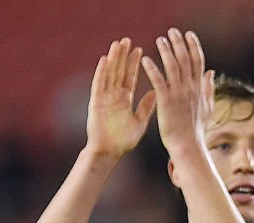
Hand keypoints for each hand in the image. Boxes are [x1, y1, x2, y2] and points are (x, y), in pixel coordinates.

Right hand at [86, 38, 156, 158]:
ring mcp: (104, 97)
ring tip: (116, 44)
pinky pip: (98, 84)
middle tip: (127, 40)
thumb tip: (157, 92)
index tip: (140, 49)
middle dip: (123, 56)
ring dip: (112, 59)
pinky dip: (101, 72)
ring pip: (108, 74)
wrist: (109, 151)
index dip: (134, 63)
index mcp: (125, 99)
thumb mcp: (140, 121)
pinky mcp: (96, 102)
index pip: (130, 77)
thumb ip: (146, 107)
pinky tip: (104, 60)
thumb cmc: (124, 140)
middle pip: (119, 71)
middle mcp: (114, 95)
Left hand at [141, 28, 213, 156]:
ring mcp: (178, 95)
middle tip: (172, 31)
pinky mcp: (166, 102)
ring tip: (159, 40)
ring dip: (166, 51)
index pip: (198, 62)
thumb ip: (208, 88)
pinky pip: (158, 81)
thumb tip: (211, 72)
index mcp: (199, 89)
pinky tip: (145, 59)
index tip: (189, 34)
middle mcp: (190, 89)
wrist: (188, 146)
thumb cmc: (196, 129)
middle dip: (179, 43)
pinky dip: (152, 69)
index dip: (194, 46)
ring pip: (173, 66)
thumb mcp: (207, 107)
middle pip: (185, 59)